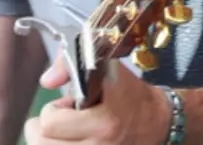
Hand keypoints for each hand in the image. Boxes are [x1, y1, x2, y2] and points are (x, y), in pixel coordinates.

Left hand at [23, 53, 171, 143]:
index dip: (53, 109)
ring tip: (67, 131)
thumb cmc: (130, 94)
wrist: (159, 123)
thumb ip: (70, 64)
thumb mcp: (106, 69)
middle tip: (61, 121)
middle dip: (44, 129)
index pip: (50, 123)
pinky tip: (72, 140)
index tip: (70, 104)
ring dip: (51, 140)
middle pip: (42, 144)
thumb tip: (46, 80)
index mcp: (103, 123)